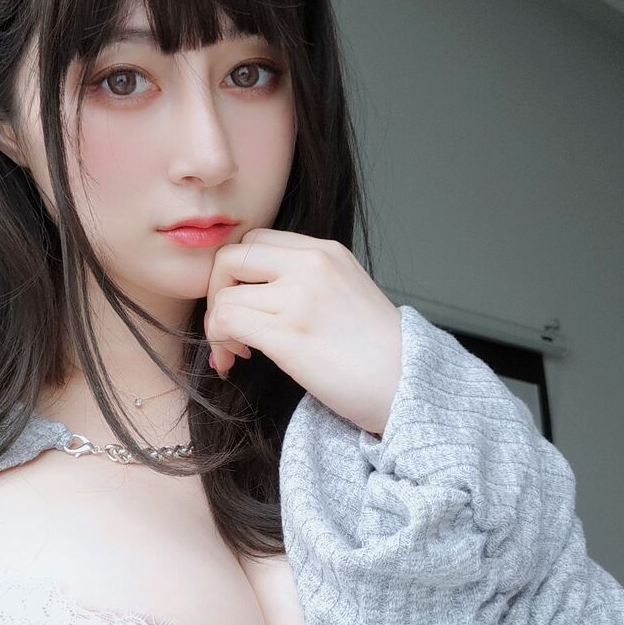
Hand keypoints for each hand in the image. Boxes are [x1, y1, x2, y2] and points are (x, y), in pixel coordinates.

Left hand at [202, 228, 403, 435]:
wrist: (407, 383)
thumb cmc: (378, 353)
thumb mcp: (345, 293)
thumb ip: (306, 281)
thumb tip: (257, 295)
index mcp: (325, 252)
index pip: (256, 241)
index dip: (237, 274)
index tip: (246, 305)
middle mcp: (311, 265)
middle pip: (231, 257)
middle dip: (216, 293)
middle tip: (229, 327)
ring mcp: (298, 297)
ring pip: (224, 295)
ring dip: (217, 326)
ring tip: (236, 351)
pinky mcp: (288, 333)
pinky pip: (227, 321)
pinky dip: (220, 342)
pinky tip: (237, 360)